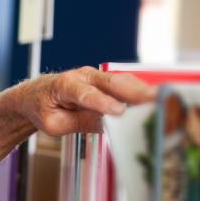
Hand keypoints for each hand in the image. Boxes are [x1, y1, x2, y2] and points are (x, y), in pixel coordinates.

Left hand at [0, 66, 157, 135]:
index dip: (102, 103)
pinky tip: (158, 99)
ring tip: (164, 100)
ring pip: (122, 81)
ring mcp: (95, 76)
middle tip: (154, 101)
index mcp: (63, 85)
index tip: (119, 112)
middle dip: (133, 92)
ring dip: (143, 90)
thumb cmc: (42, 109)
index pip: (84, 94)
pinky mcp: (106, 82)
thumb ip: (79, 122)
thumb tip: (107, 124)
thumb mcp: (54, 124)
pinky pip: (125, 84)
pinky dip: (142, 91)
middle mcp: (82, 76)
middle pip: (110, 83)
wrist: (35, 95)